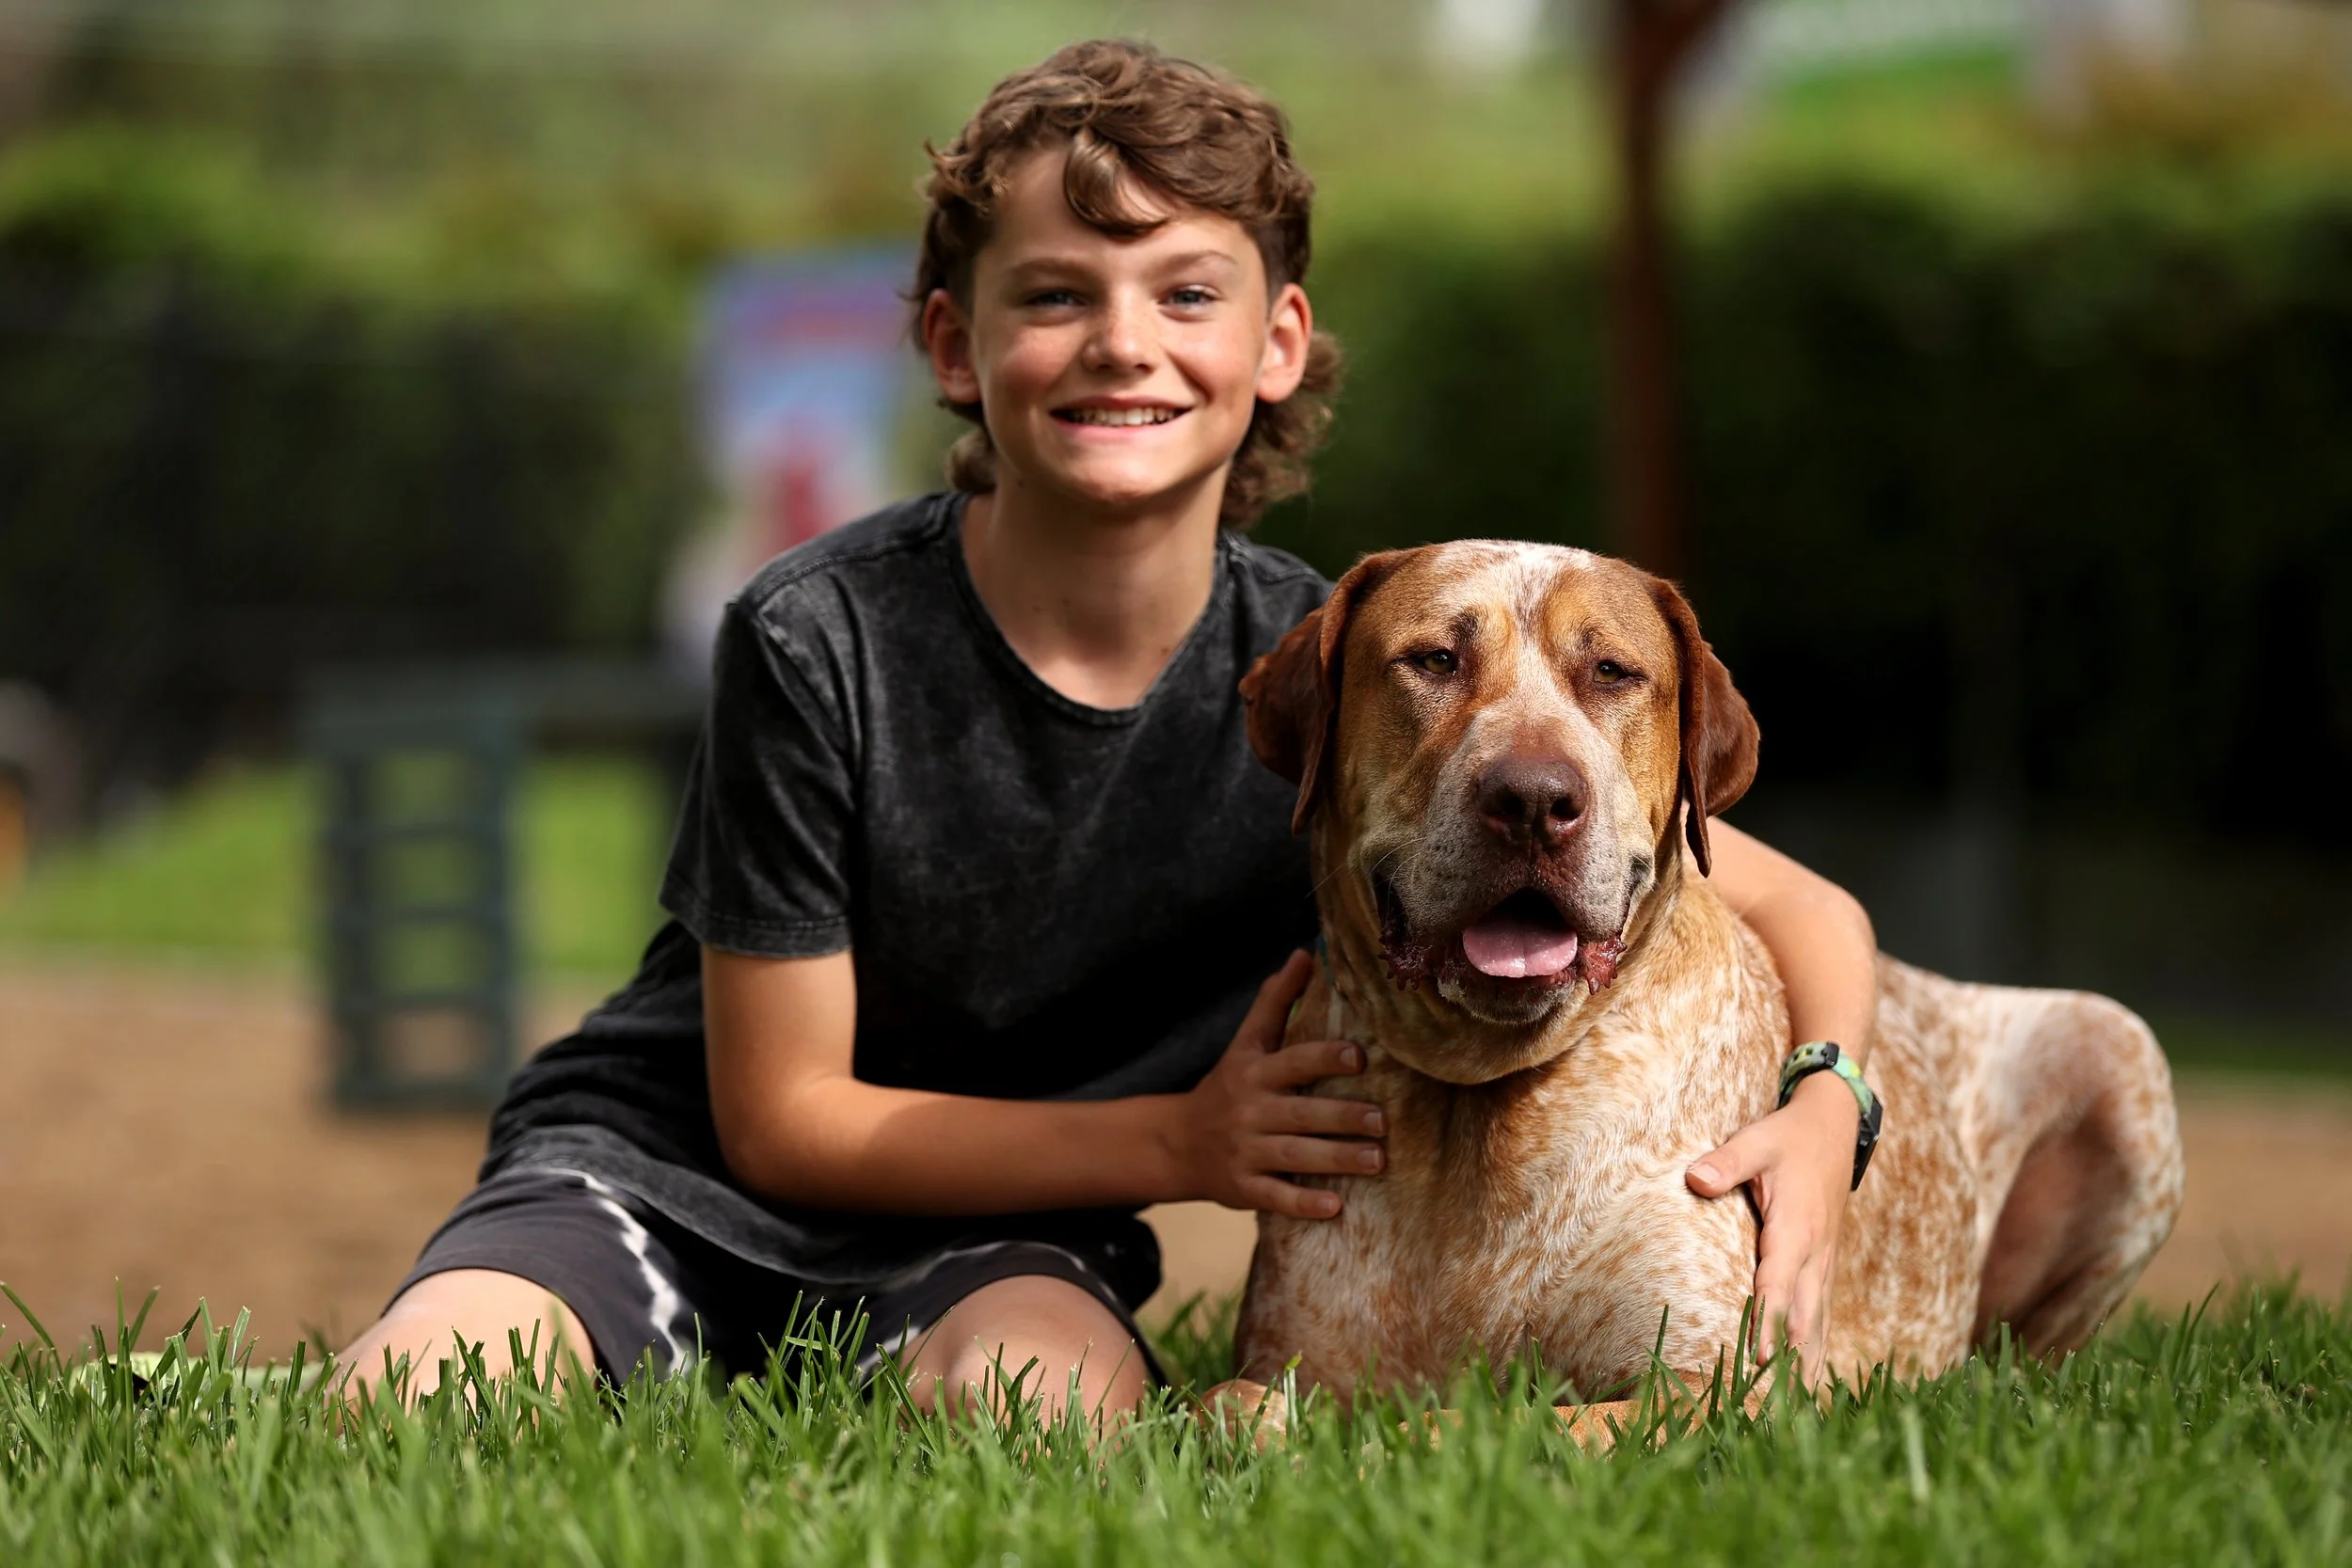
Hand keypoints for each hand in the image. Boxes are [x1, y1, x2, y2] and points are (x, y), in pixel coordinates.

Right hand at [1171, 950, 1385, 1218]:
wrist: (1176, 1143)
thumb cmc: (1227, 1087)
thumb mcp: (1245, 1044)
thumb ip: (1275, 1002)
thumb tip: (1306, 953)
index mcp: (1254, 1072)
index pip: (1294, 1061)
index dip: (1325, 1058)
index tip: (1360, 1058)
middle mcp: (1249, 1111)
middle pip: (1301, 1114)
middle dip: (1342, 1117)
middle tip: (1383, 1121)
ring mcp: (1244, 1152)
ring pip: (1294, 1156)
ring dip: (1336, 1159)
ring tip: (1377, 1160)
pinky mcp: (1242, 1188)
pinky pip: (1275, 1197)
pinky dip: (1303, 1203)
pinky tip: (1335, 1207)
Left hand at [1684, 1071, 1858, 1381]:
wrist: (1836, 1128)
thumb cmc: (1789, 1136)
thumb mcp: (1756, 1140)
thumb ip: (1726, 1161)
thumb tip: (1693, 1179)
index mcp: (1797, 1229)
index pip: (1778, 1284)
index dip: (1768, 1323)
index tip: (1757, 1359)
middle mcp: (1816, 1256)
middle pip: (1802, 1319)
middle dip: (1788, 1364)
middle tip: (1771, 1409)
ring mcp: (1824, 1265)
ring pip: (1817, 1326)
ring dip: (1805, 1368)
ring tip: (1791, 1415)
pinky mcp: (1824, 1268)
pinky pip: (1821, 1317)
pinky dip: (1815, 1352)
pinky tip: (1808, 1384)